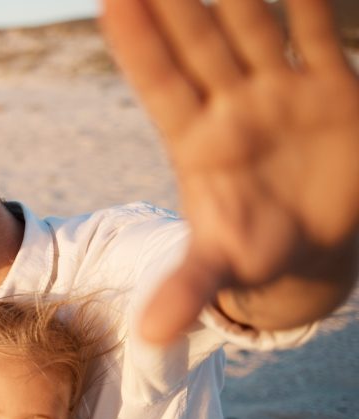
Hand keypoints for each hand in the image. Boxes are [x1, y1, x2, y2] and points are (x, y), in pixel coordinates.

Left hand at [103, 0, 358, 342]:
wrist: (311, 247)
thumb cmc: (253, 253)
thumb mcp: (220, 270)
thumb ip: (187, 290)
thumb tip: (152, 335)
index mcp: (195, 142)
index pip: (160, 81)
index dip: (139, 41)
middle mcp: (231, 106)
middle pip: (200, 40)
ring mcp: (279, 91)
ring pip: (254, 25)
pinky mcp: (329, 89)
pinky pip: (317, 32)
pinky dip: (312, 1)